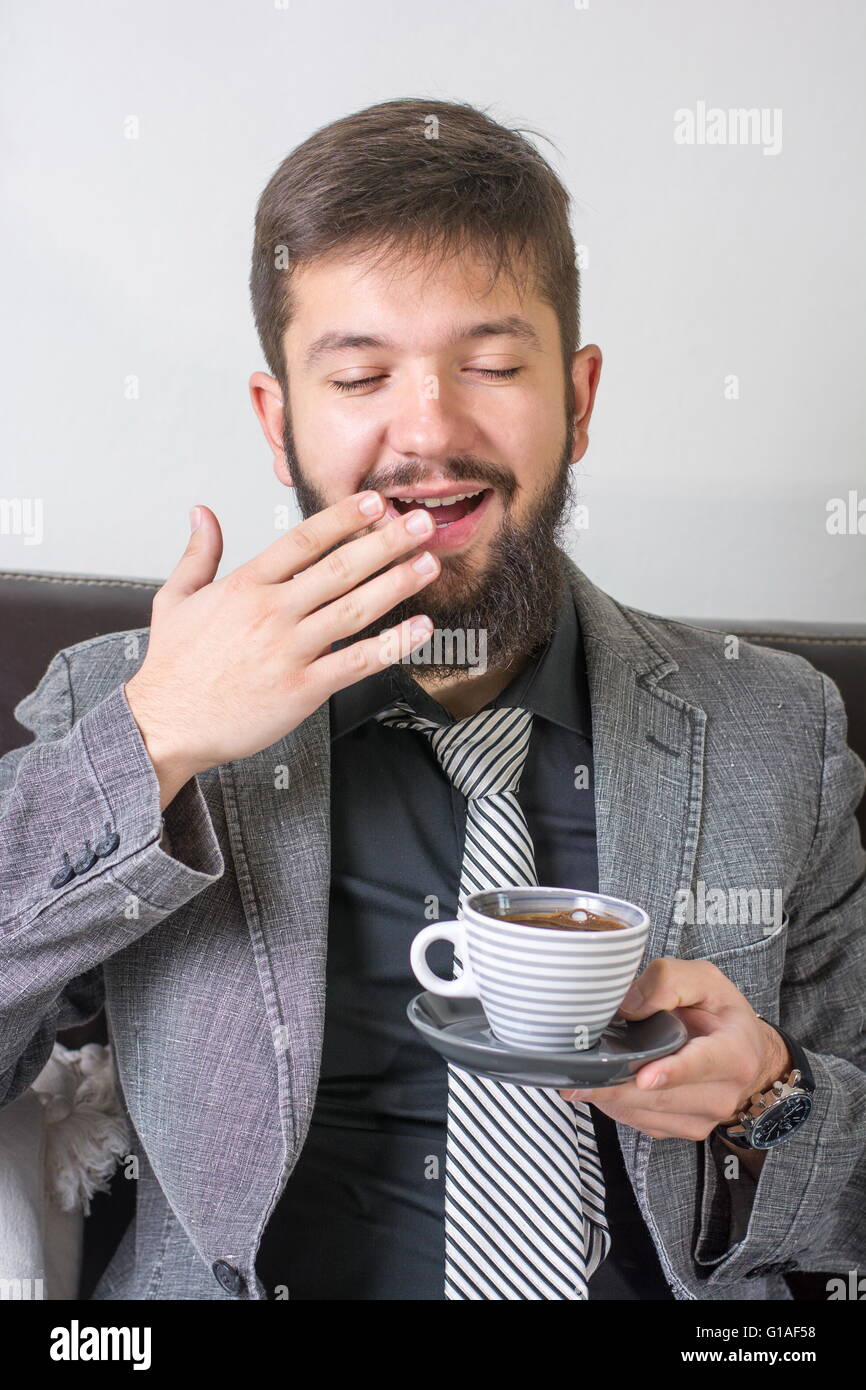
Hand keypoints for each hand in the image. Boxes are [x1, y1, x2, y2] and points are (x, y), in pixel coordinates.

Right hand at [124, 492, 440, 801]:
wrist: (165, 724)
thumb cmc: (173, 666)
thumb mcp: (174, 599)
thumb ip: (198, 554)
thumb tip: (202, 513)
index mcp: (245, 586)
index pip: (303, 541)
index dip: (344, 518)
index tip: (375, 502)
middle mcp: (271, 612)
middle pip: (339, 568)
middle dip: (385, 543)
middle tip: (421, 523)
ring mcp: (289, 650)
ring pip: (354, 609)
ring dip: (396, 584)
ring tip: (429, 564)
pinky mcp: (302, 689)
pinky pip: (356, 663)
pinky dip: (392, 645)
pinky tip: (420, 628)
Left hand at [558, 958, 790, 1140]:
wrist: (745, 1053)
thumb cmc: (720, 1013)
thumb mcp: (704, 981)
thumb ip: (668, 982)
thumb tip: (629, 1006)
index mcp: (734, 1053)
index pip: (703, 1064)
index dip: (672, 1071)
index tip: (644, 1077)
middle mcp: (722, 1094)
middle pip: (661, 1096)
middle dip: (616, 1085)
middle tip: (575, 1076)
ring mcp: (703, 1118)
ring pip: (645, 1113)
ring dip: (609, 1096)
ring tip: (579, 1077)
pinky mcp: (683, 1130)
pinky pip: (640, 1123)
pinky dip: (615, 1105)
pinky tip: (601, 1084)